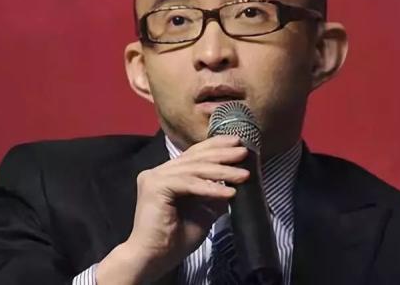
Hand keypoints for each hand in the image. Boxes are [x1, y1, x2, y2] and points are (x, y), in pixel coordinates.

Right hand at [96, 135, 248, 283]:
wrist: (155, 258)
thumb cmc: (176, 239)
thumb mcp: (204, 212)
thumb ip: (214, 194)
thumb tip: (234, 182)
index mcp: (169, 174)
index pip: (194, 154)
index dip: (216, 146)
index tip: (238, 142)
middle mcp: (160, 171)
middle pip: (195, 157)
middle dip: (222, 154)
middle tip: (244, 151)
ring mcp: (155, 177)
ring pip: (194, 169)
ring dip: (223, 172)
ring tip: (244, 175)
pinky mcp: (155, 186)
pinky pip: (189, 183)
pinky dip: (211, 189)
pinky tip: (229, 193)